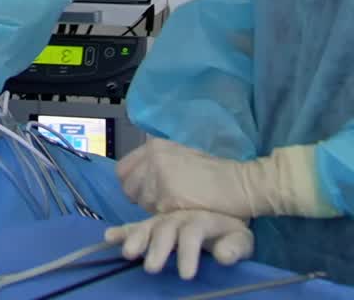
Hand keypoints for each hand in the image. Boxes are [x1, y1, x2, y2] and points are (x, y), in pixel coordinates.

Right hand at [105, 211, 252, 279]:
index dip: (188, 253)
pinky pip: (137, 224)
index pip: (191, 233)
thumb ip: (234, 247)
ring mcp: (165, 217)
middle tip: (152, 268)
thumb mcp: (241, 238)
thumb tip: (223, 256)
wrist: (225, 197)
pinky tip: (110, 237)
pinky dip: (124, 230)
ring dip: (137, 238)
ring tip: (129, 253)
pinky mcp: (155, 222)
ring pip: (148, 225)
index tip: (186, 275)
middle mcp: (178, 214)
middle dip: (157, 249)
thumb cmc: (232, 226)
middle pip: (166, 229)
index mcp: (200, 217)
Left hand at [118, 137, 334, 220]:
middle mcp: (152, 158)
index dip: (133, 184)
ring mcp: (159, 177)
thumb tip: (140, 173)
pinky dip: (165, 217)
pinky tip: (182, 212)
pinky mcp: (169, 197)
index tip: (145, 192)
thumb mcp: (181, 155)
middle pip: (128, 187)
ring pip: (141, 202)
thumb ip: (158, 161)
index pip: (123, 170)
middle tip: (161, 202)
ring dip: (153, 208)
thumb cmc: (215, 172)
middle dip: (140, 198)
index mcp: (154, 147)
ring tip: (174, 207)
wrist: (240, 184)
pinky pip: (156, 213)